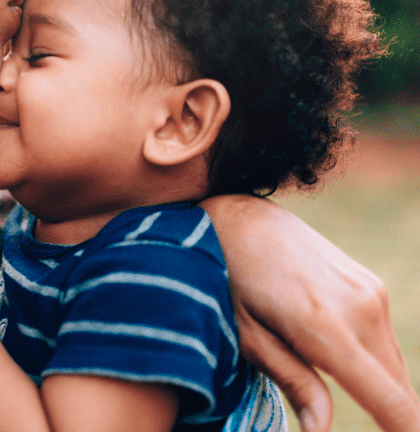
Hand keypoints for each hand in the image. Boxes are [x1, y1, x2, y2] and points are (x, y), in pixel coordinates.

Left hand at [201, 194, 419, 431]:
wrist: (239, 220)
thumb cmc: (229, 281)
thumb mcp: (247, 336)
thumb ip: (294, 383)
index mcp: (328, 329)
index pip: (394, 403)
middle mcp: (362, 309)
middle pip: (401, 391)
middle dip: (391, 420)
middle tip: (364, 427)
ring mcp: (371, 292)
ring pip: (395, 367)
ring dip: (380, 390)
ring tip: (332, 388)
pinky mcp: (371, 284)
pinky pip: (385, 341)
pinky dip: (373, 363)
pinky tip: (335, 359)